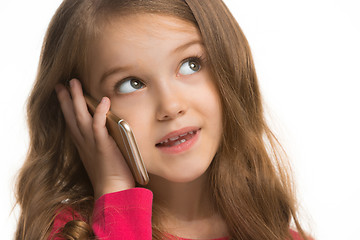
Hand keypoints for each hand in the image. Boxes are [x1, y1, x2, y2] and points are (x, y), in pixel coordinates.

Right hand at [55, 79, 134, 199]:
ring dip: (76, 99)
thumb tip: (106, 130)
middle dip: (66, 98)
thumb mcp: (101, 155)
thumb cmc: (110, 175)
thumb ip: (100, 142)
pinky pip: (99, 126)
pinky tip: (104, 100)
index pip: (72, 121)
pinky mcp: (103, 146)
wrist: (112, 190)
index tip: (61, 93)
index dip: (65, 107)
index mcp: (83, 144)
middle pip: (72, 116)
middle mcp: (84, 142)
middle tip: (61, 84)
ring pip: (81, 117)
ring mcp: (92, 143)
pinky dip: (100, 113)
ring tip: (73, 83)